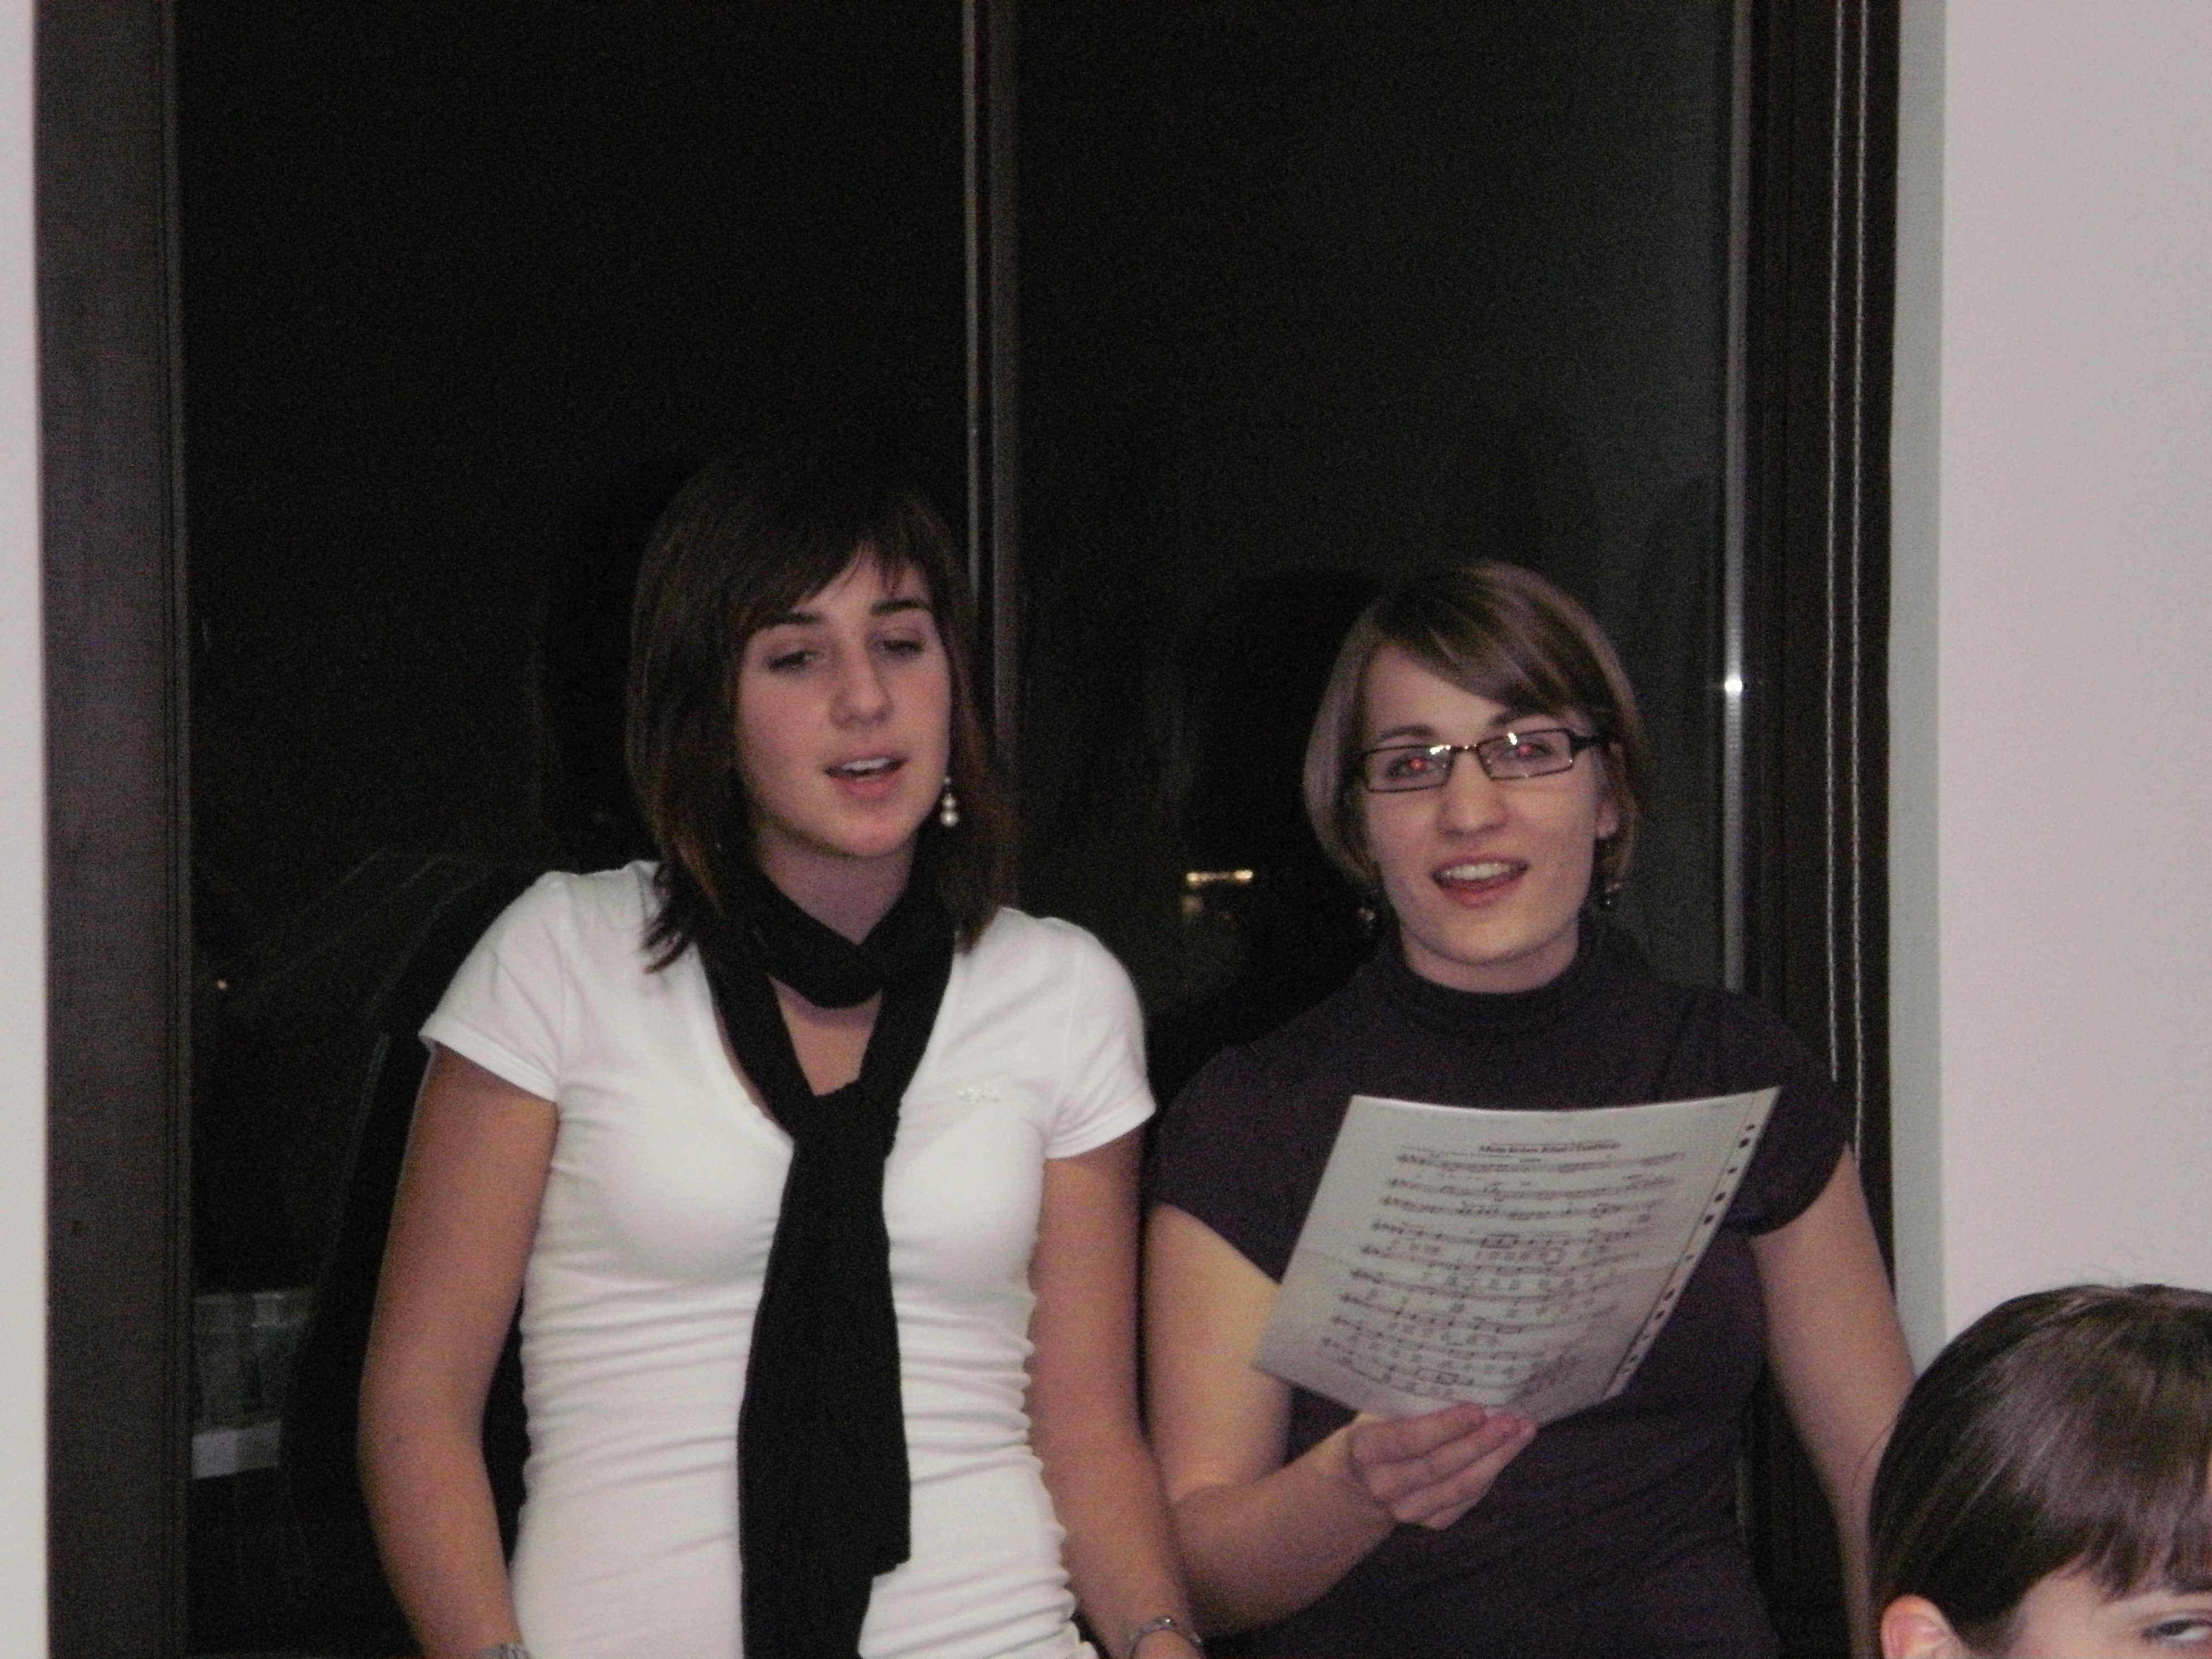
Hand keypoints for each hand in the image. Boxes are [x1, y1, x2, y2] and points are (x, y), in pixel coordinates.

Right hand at [1337, 1402, 1536, 1530]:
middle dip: (1482, 1442)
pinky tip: (1506, 1451)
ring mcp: (1407, 1510)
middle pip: (1441, 1466)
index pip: (1409, 1440)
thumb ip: (1409, 1403)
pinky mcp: (1430, 1522)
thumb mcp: (1377, 1413)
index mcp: (1366, 1450)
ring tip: (1522, 1432)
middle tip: (1512, 1420)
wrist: (1357, 1483)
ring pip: (1462, 1486)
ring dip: (1497, 1458)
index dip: (1445, 1427)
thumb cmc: (1374, 1432)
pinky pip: (1467, 1498)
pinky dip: (1490, 1473)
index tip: (1477, 1410)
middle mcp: (1385, 1486)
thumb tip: (1463, 1379)